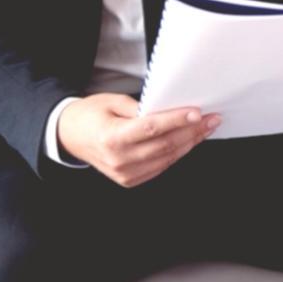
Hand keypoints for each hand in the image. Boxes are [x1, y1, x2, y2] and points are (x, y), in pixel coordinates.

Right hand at [57, 93, 219, 187]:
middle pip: (164, 145)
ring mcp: (125, 174)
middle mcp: (119, 160)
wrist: (70, 136)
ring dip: (190, 143)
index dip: (176, 121)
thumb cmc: (91, 115)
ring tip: (206, 128)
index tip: (197, 113)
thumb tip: (170, 109)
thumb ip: (140, 107)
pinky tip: (189, 140)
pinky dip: (178, 153)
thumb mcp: (112, 101)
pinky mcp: (130, 180)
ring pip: (167, 158)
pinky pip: (161, 166)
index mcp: (111, 137)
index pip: (151, 129)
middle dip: (192, 132)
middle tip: (212, 118)